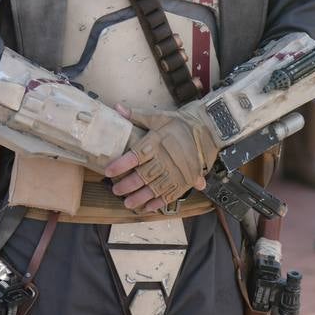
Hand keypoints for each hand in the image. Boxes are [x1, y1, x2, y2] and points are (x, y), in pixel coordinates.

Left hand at [103, 104, 219, 211]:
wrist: (206, 130)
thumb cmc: (179, 124)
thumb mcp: (158, 117)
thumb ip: (137, 115)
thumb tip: (117, 108)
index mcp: (156, 142)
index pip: (135, 155)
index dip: (121, 165)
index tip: (108, 171)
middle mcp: (165, 159)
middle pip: (144, 175)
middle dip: (128, 185)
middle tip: (116, 191)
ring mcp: (176, 171)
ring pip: (155, 188)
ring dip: (141, 197)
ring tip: (128, 203)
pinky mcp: (185, 180)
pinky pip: (171, 194)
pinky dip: (159, 202)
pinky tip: (148, 207)